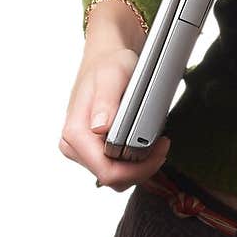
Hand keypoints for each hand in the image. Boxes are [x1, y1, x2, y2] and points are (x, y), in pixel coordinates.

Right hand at [59, 49, 170, 189]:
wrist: (106, 58)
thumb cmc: (108, 64)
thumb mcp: (112, 76)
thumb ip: (106, 101)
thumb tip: (99, 127)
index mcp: (75, 133)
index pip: (106, 172)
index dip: (137, 169)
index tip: (159, 150)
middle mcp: (74, 145)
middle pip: (111, 178)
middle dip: (141, 169)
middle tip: (163, 146)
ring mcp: (82, 148)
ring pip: (113, 176)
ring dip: (139, 167)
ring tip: (157, 144)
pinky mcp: (92, 148)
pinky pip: (114, 166)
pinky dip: (133, 161)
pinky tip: (145, 143)